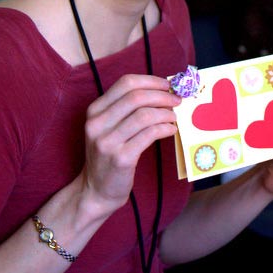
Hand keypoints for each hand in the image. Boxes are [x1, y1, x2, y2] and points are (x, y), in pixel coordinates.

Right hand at [80, 74, 179, 210]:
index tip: (167, 85)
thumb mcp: (108, 128)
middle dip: (162, 96)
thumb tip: (163, 92)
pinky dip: (165, 129)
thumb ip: (127, 109)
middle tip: (177, 100)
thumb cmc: (109, 155)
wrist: (96, 191)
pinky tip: (171, 130)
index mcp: (95, 110)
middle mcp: (97, 123)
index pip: (125, 83)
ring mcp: (107, 141)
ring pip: (144, 115)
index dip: (150, 81)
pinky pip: (149, 135)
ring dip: (165, 113)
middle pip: (136, 97)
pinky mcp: (120, 158)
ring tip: (175, 117)